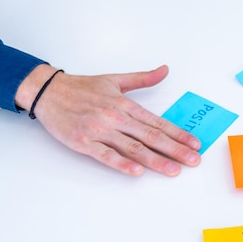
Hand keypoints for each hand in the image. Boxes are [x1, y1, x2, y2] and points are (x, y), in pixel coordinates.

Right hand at [16, 64, 201, 176]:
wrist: (47, 91)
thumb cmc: (81, 87)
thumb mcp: (115, 80)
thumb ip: (143, 79)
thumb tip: (165, 70)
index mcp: (126, 105)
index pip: (158, 122)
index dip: (178, 134)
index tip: (195, 143)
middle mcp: (116, 117)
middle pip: (151, 137)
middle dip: (176, 149)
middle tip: (194, 160)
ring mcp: (100, 130)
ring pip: (133, 147)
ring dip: (156, 160)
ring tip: (174, 170)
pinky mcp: (83, 142)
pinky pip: (105, 154)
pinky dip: (121, 163)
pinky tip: (136, 171)